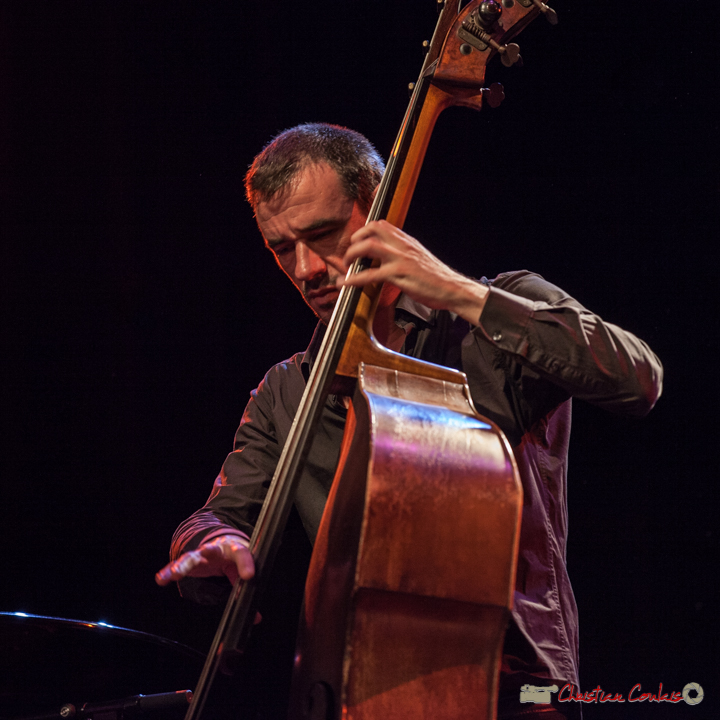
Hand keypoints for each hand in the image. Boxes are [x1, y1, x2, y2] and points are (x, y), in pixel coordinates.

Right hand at [155, 535, 254, 586]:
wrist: (222, 542)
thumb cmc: (233, 557)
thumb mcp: (240, 570)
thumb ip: (246, 592)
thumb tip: (256, 618)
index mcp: (234, 549)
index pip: (242, 554)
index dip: (245, 564)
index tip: (249, 576)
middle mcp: (217, 548)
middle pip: (212, 549)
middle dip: (208, 551)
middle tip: (204, 553)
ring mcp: (201, 553)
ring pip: (192, 557)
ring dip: (183, 564)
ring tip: (176, 573)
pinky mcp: (190, 560)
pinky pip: (177, 565)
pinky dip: (168, 571)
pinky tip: (161, 579)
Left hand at [338, 220, 488, 323]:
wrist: (452, 288)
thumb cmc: (435, 277)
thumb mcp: (418, 257)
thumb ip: (402, 252)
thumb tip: (386, 255)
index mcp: (406, 240)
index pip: (381, 224)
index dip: (364, 231)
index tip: (357, 243)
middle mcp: (402, 245)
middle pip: (372, 229)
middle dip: (354, 240)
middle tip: (349, 255)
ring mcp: (400, 259)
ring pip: (368, 247)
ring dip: (351, 255)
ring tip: (346, 266)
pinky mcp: (399, 275)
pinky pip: (370, 275)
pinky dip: (354, 279)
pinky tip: (346, 284)